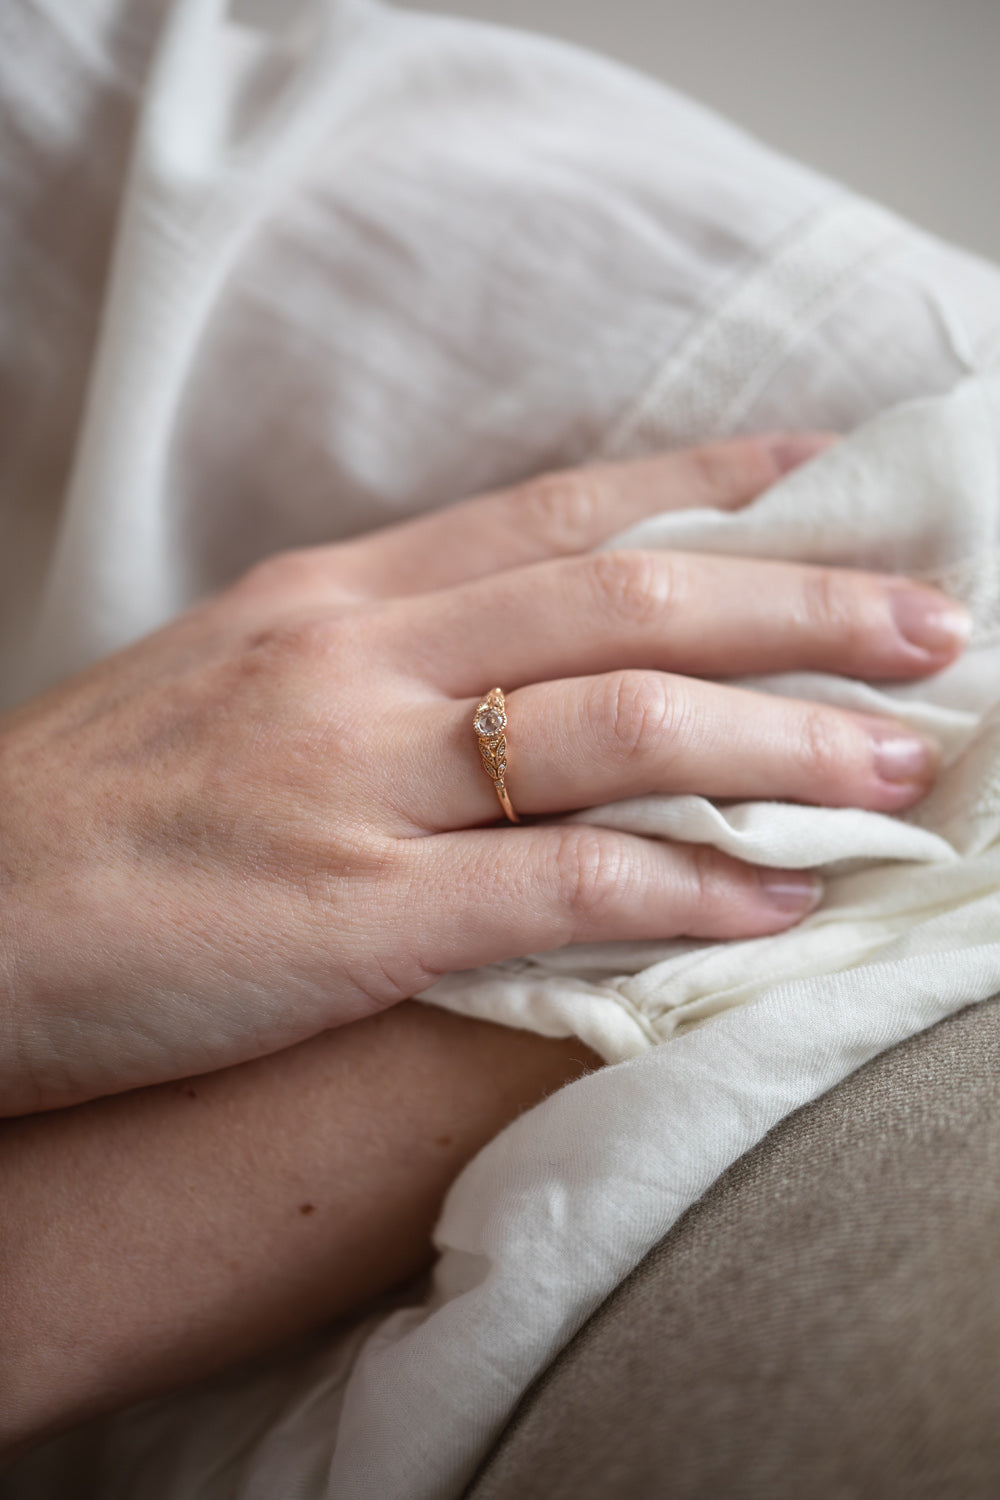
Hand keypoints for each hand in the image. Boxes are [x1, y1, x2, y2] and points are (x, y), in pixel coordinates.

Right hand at [0, 435, 968, 1113]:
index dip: (705, 490)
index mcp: (328, 597)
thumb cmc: (90, 813)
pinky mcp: (353, 916)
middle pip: (627, 606)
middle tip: (931, 622)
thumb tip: (502, 669)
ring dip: (782, 746)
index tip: (825, 478)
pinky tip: (781, 898)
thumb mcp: (230, 684)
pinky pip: (563, 882)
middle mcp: (356, 660)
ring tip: (900, 766)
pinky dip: (690, 887)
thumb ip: (369, 660)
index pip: (557, 514)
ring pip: (622, 731)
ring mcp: (357, 781)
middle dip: (798, 610)